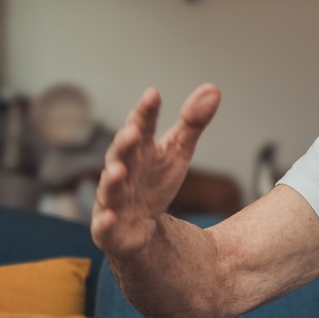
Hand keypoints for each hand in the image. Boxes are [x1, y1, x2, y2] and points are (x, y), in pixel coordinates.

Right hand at [90, 85, 220, 257]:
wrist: (140, 226)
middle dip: (124, 144)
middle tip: (133, 132)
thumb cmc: (155, 181)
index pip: (142, 126)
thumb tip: (213, 88)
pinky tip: (109, 217)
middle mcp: (121, 170)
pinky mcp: (109, 229)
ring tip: (117, 170)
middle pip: (121, 154)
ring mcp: (113, 200)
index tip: (153, 95)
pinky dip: (106, 222)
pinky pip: (105, 226)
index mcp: (139, 149)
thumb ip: (193, 121)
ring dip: (111, 179)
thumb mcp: (179, 151)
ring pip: (109, 188)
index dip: (146, 111)